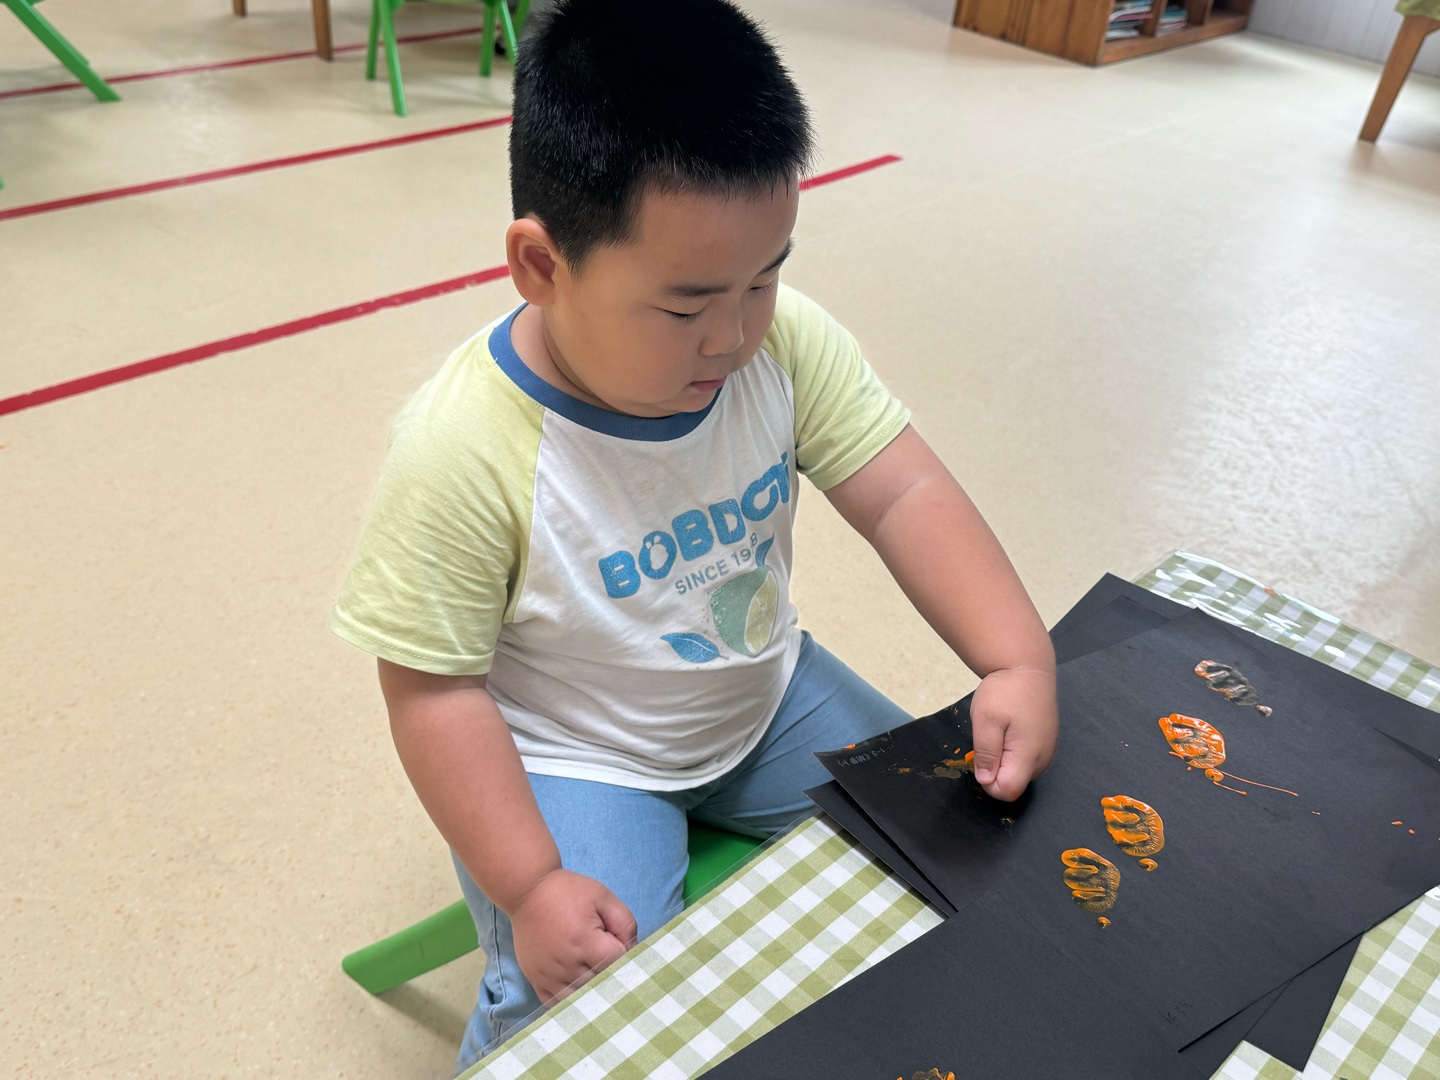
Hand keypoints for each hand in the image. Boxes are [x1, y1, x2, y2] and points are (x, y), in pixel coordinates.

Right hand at [510, 869, 637, 1002]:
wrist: (528, 892)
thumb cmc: (568, 892)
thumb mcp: (603, 897)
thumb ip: (625, 922)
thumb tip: (633, 951)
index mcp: (585, 941)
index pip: (618, 963)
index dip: (625, 954)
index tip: (620, 945)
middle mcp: (567, 963)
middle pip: (602, 983)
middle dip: (611, 973)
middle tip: (610, 959)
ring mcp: (549, 976)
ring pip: (582, 998)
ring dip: (593, 989)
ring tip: (594, 973)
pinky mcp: (536, 981)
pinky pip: (558, 1004)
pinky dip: (571, 1000)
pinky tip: (578, 988)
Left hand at [969, 665, 1057, 800]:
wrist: (1027, 667)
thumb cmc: (1006, 690)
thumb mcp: (986, 719)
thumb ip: (986, 753)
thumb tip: (986, 781)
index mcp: (1028, 755)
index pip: (1008, 791)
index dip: (988, 782)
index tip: (981, 757)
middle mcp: (1042, 759)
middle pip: (1014, 784)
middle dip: (995, 769)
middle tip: (990, 738)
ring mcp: (1046, 752)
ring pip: (1019, 773)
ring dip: (1002, 760)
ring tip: (999, 731)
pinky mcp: (1045, 744)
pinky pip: (1025, 760)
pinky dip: (1011, 752)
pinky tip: (1008, 730)